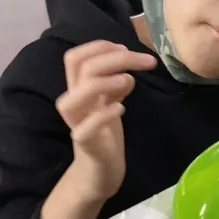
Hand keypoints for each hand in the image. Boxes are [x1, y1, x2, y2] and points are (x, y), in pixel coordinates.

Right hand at [55, 40, 156, 199]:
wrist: (100, 172)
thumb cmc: (106, 134)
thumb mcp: (111, 103)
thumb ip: (115, 85)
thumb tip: (127, 71)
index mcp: (79, 89)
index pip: (75, 57)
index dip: (100, 46)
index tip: (126, 48)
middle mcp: (74, 103)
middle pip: (80, 68)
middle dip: (115, 57)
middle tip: (147, 61)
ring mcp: (77, 124)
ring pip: (72, 98)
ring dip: (102, 83)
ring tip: (127, 81)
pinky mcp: (86, 144)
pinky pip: (85, 129)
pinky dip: (104, 115)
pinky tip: (121, 109)